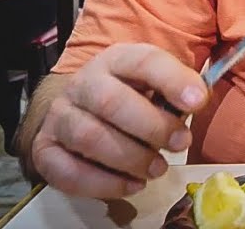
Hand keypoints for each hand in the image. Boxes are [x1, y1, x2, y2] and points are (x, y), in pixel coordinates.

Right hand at [30, 43, 207, 197]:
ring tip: (158, 168)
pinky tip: (132, 185)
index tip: (197, 102)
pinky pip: (67, 172)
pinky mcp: (45, 150)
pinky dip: (103, 184)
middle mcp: (84, 84)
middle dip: (152, 126)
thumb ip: (181, 86)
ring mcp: (60, 116)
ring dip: (130, 158)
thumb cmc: (131, 95)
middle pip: (112, 102)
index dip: (172, 80)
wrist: (81, 107)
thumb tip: (198, 99)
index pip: (143, 61)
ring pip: (89, 137)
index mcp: (117, 60)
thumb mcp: (158, 81)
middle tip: (180, 143)